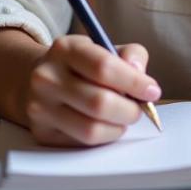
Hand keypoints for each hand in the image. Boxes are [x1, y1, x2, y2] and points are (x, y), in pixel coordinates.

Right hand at [22, 36, 161, 145]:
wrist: (38, 79)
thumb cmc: (83, 64)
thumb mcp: (105, 47)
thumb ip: (130, 54)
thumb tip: (140, 73)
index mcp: (65, 49)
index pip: (103, 67)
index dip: (134, 82)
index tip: (153, 91)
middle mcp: (47, 77)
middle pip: (99, 102)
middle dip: (130, 109)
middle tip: (140, 109)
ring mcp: (40, 107)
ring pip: (91, 128)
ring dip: (118, 126)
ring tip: (125, 117)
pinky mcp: (41, 132)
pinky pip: (82, 142)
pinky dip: (104, 136)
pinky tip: (107, 124)